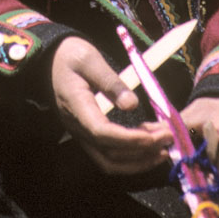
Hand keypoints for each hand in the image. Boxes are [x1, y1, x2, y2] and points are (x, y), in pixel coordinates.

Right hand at [51, 37, 172, 174]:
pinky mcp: (88, 134)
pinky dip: (130, 156)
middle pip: (108, 156)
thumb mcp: (89, 59)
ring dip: (138, 161)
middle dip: (140, 153)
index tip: (155, 136)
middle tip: (168, 139)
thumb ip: (110, 81)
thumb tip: (133, 104)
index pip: (102, 133)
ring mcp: (82, 134)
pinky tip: (148, 143)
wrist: (49, 59)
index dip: (129, 139)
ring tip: (163, 148)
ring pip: (109, 162)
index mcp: (77, 107)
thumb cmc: (70, 55)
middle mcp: (78, 127)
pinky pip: (108, 155)